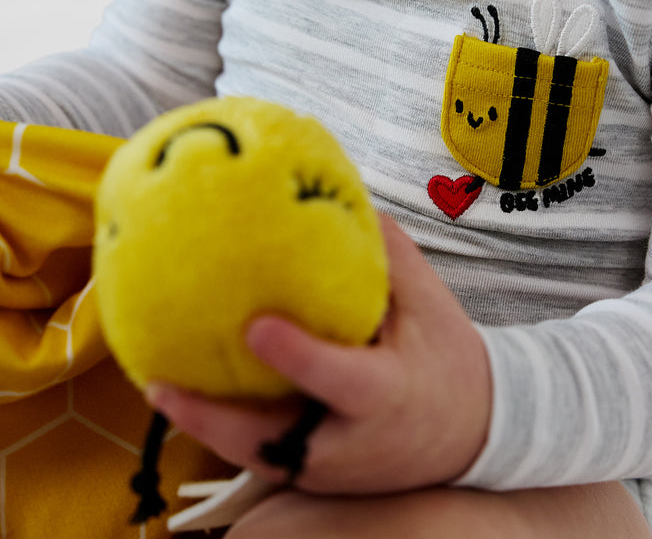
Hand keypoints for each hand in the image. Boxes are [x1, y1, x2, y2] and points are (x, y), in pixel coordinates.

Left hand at [145, 216, 491, 494]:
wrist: (471, 430)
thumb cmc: (447, 358)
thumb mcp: (431, 304)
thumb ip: (390, 256)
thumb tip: (344, 196)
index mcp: (387, 394)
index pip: (338, 379)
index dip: (296, 357)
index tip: (256, 327)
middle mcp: (351, 440)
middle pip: (275, 441)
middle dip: (216, 418)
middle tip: (164, 383)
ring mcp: (329, 467)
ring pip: (257, 456)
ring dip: (205, 425)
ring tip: (159, 386)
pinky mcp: (315, 476)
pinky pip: (262, 456)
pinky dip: (223, 429)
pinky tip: (188, 396)